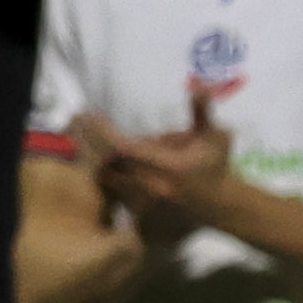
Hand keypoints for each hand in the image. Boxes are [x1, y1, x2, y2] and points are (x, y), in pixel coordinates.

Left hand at [81, 102, 235, 244]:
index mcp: (169, 166)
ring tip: (94, 146)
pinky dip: (108, 181)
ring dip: (100, 163)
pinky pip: (114, 197)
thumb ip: (202, 111)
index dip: (100, 131)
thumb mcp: (215, 136)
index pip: (121, 147)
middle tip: (80, 126)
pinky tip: (111, 169)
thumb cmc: (216, 166)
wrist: (223, 206)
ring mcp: (148, 206)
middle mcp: (154, 187)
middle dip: (94, 145)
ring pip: (108, 180)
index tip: (89, 116)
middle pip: (107, 164)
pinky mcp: (143, 219)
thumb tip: (201, 84)